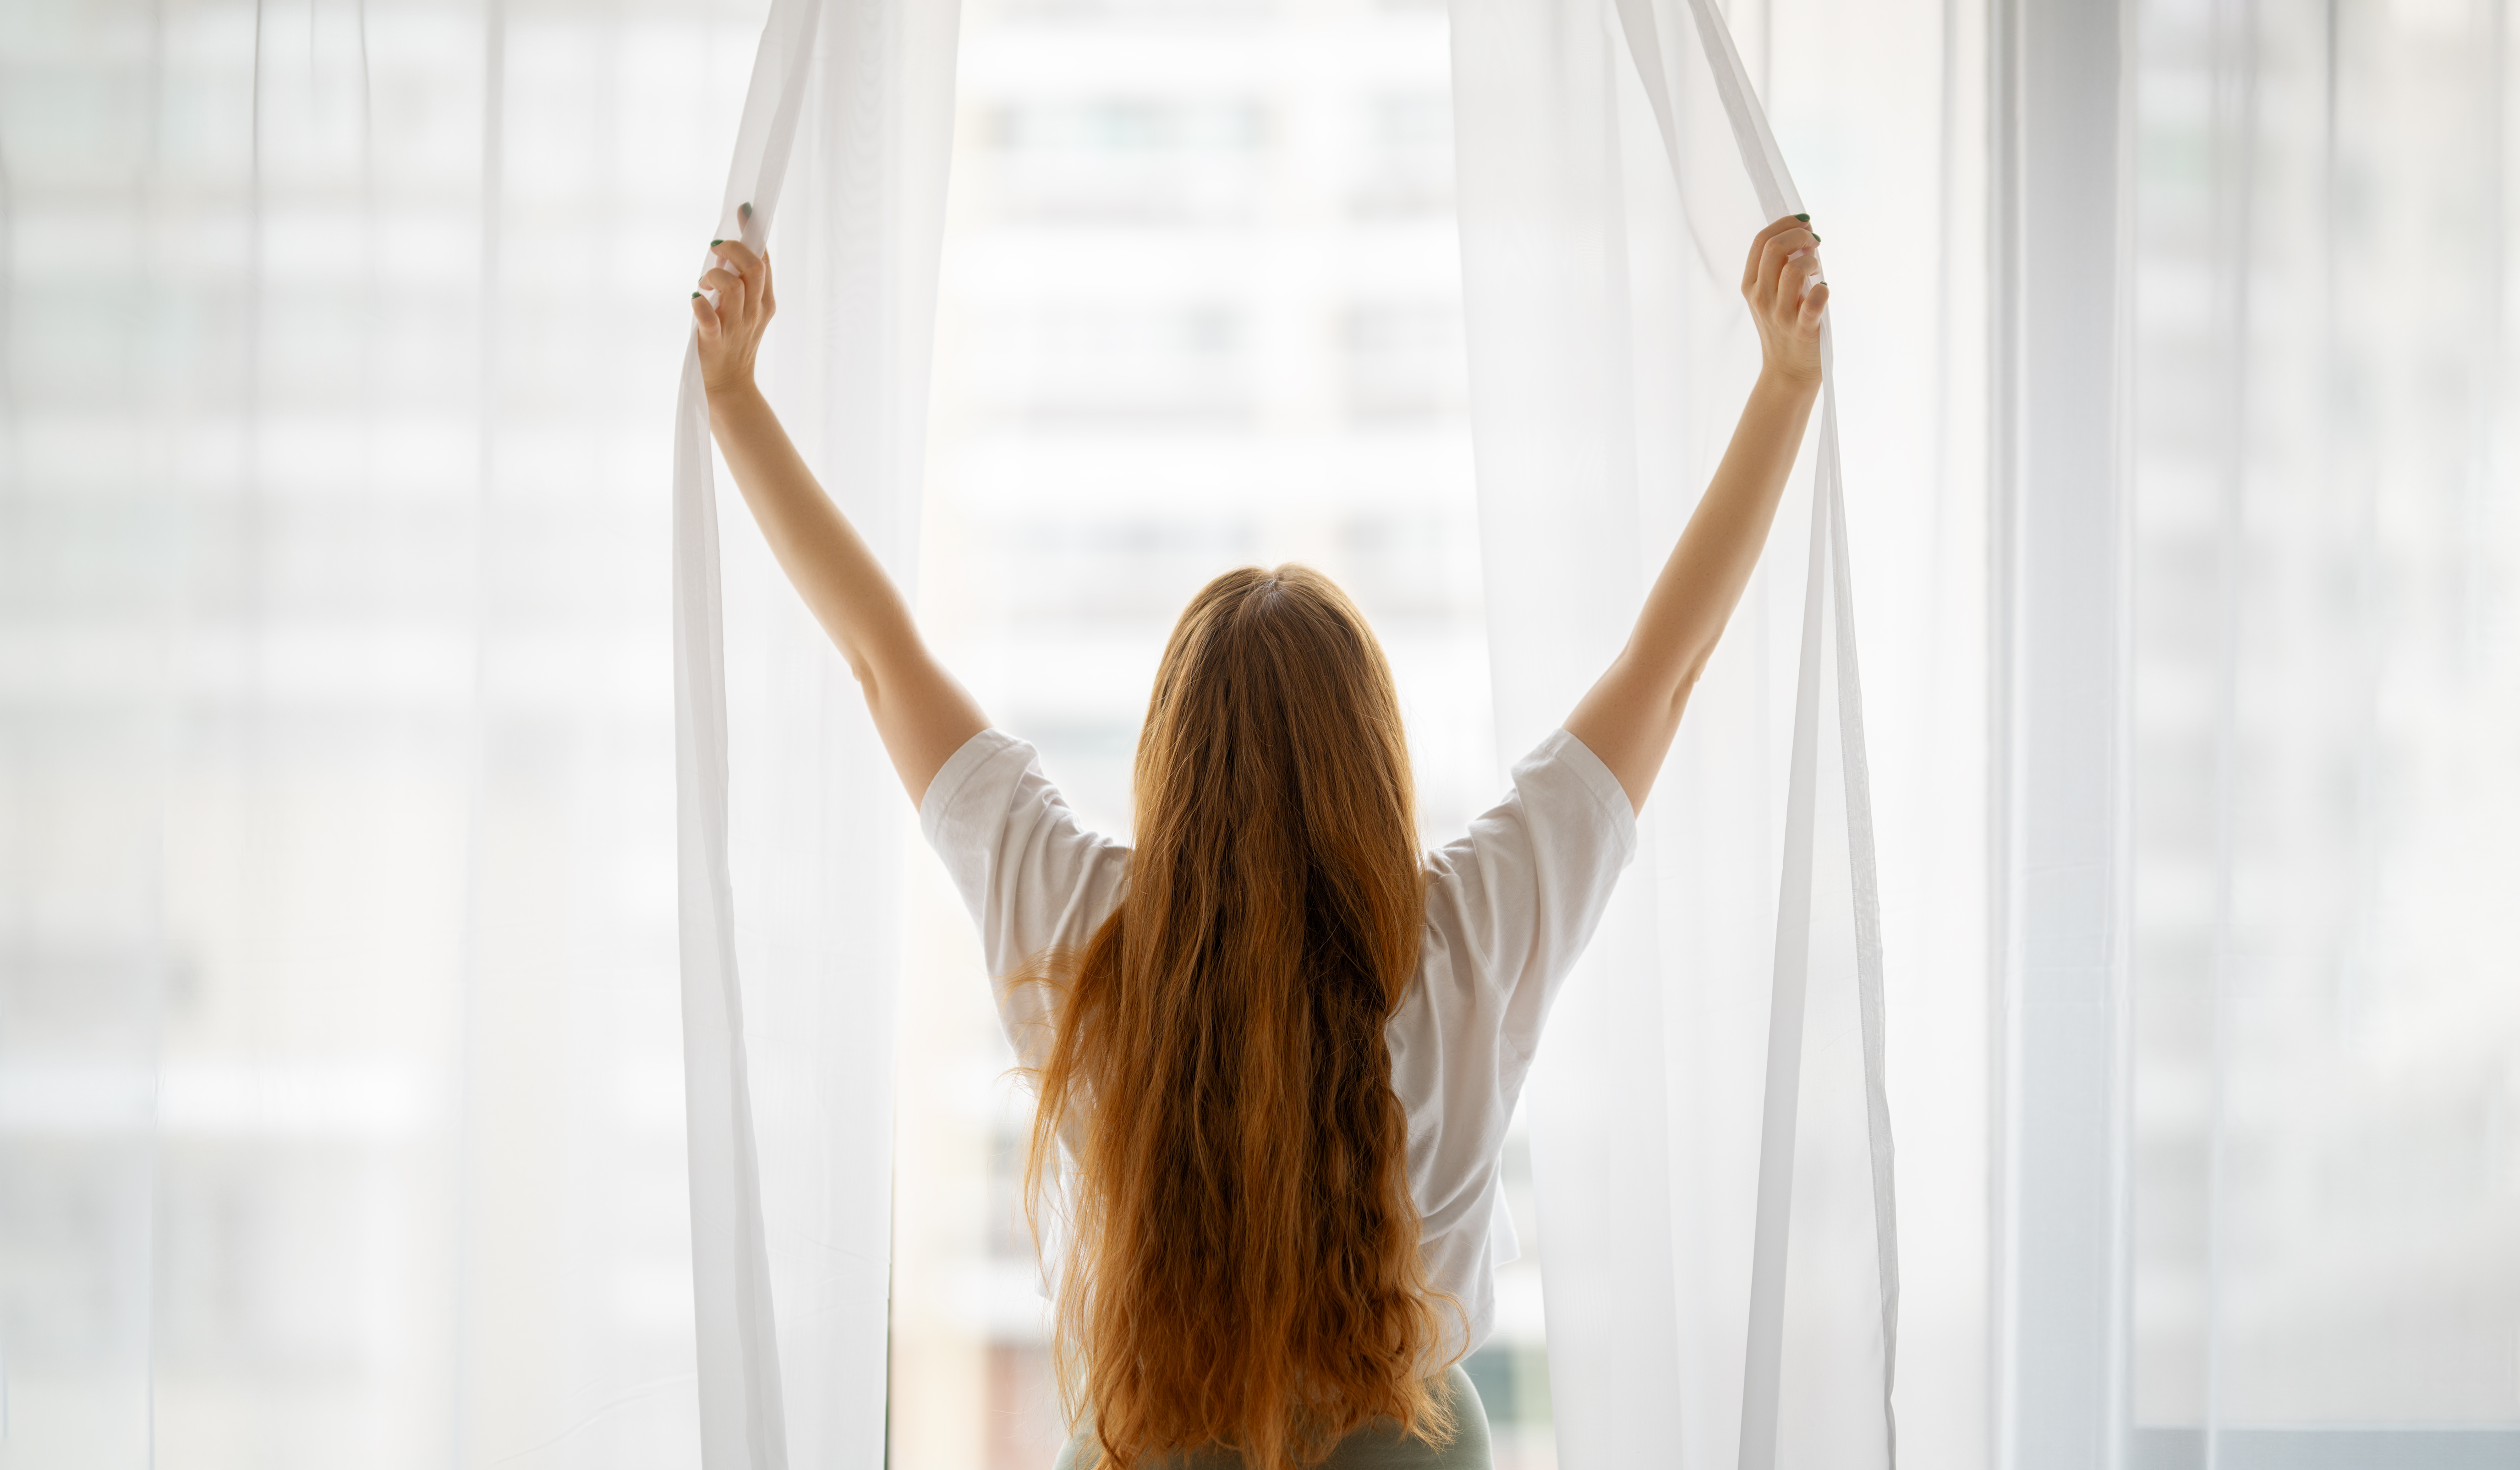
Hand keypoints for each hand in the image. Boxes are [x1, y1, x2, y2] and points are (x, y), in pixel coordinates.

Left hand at [692, 239, 774, 397]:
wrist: (730, 385)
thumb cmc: (733, 342)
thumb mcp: (746, 310)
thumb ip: (741, 283)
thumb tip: (724, 249)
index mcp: (765, 301)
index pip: (764, 260)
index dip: (753, 232)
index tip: (743, 210)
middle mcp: (754, 312)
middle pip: (753, 268)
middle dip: (733, 250)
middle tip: (716, 250)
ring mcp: (736, 327)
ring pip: (733, 288)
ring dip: (714, 275)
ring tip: (705, 281)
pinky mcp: (715, 342)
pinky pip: (709, 319)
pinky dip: (700, 304)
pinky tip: (696, 298)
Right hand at [1742, 215, 1826, 386]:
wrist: (1787, 372)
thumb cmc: (1783, 328)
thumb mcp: (1769, 297)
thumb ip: (1777, 268)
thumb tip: (1803, 236)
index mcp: (1750, 286)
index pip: (1760, 241)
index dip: (1784, 223)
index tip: (1803, 223)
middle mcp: (1761, 298)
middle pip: (1774, 248)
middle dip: (1799, 234)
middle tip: (1814, 242)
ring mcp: (1780, 314)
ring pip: (1793, 270)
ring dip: (1811, 260)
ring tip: (1816, 269)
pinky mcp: (1802, 328)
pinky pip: (1814, 301)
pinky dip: (1823, 290)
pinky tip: (1823, 290)